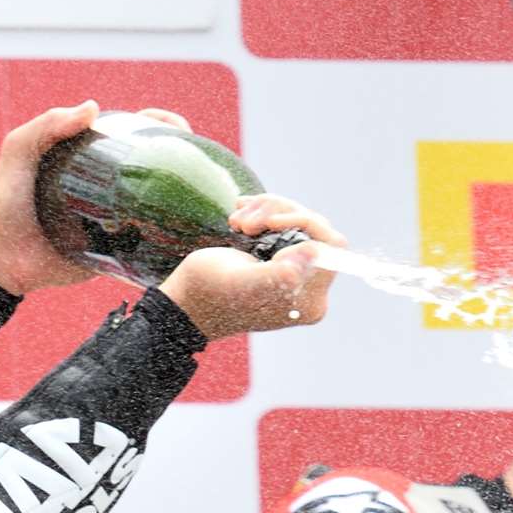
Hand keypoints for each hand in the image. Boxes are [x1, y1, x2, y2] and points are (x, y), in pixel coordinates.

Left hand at [0, 102, 193, 295]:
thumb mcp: (18, 152)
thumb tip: (94, 108)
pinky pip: (152, 241)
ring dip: (190, 196)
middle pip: (160, 164)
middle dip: (188, 156)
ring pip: (163, 202)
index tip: (178, 125)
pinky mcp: (120, 250)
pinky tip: (197, 230)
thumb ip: (46, 126)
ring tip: (210, 194)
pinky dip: (174, 236)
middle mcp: (111, 183)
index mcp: (94, 156)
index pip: (138, 131)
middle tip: (200, 161)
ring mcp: (118, 216)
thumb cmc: (6, 199)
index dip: (163, 123)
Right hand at [159, 194, 345, 339]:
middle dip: (278, 215)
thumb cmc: (206, 293)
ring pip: (298, 223)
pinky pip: (284, 226)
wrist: (182, 299)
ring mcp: (294, 275)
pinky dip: (260, 215)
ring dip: (265, 212)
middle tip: (241, 223)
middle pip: (315, 230)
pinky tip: (236, 219)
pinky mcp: (278, 262)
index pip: (330, 247)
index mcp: (307, 300)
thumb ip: (278, 273)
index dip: (302, 224)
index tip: (267, 223)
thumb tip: (315, 252)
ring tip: (235, 221)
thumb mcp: (240, 281)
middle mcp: (307, 289)